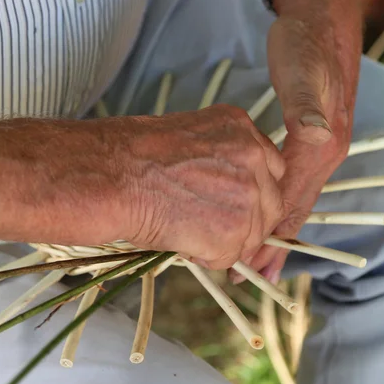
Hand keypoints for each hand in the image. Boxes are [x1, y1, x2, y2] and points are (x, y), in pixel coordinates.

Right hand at [111, 104, 285, 269]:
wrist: (113, 177)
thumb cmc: (131, 157)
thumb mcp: (186, 139)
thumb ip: (217, 158)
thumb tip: (221, 190)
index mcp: (239, 126)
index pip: (269, 167)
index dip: (251, 191)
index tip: (230, 203)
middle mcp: (253, 156)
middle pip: (271, 202)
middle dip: (246, 221)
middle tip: (212, 227)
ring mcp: (248, 194)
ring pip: (252, 233)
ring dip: (223, 241)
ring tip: (185, 231)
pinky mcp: (234, 231)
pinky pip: (230, 256)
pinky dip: (207, 257)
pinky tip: (180, 241)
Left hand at [232, 0, 362, 282]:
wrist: (321, 20)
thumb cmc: (308, 47)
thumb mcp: (305, 76)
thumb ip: (308, 110)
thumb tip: (314, 139)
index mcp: (320, 149)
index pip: (294, 207)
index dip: (271, 241)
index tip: (252, 268)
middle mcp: (321, 154)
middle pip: (292, 211)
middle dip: (269, 246)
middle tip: (246, 274)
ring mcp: (312, 146)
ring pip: (289, 199)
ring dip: (269, 228)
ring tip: (250, 255)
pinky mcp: (300, 136)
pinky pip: (285, 180)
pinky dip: (270, 202)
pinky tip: (257, 209)